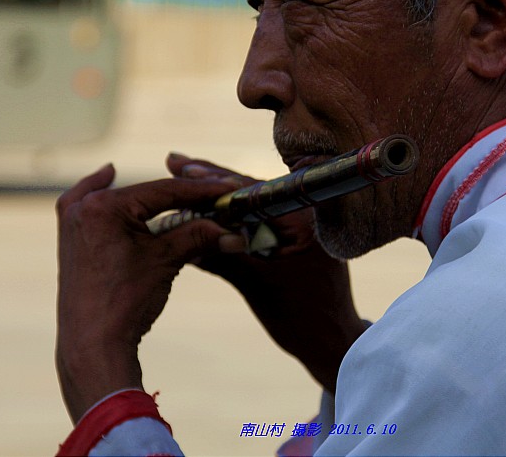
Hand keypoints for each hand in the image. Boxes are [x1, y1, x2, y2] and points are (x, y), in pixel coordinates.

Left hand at [55, 163, 236, 422]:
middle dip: (180, 195)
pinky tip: (109, 175)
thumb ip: (198, 236)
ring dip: (148, 195)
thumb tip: (235, 232)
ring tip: (178, 186)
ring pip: (120, 197)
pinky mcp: (71, 237)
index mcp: (103, 206)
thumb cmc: (126, 302)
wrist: (93, 344)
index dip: (201, 191)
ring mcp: (72, 222)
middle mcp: (82, 207)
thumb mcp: (165, 260)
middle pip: (144, 194)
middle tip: (213, 191)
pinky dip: (106, 195)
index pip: (164, 191)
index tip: (228, 188)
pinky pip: (92, 206)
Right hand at [167, 153, 367, 391]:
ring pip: (252, 204)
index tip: (181, 165)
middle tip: (175, 161)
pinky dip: (232, 217)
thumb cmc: (300, 319)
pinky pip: (258, 220)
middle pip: (250, 191)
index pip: (251, 190)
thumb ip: (221, 256)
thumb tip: (179, 234)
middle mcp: (307, 213)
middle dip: (211, 180)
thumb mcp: (256, 285)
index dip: (212, 179)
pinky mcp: (295, 237)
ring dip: (219, 197)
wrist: (330, 343)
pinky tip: (205, 210)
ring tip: (182, 176)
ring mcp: (302, 224)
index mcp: (305, 219)